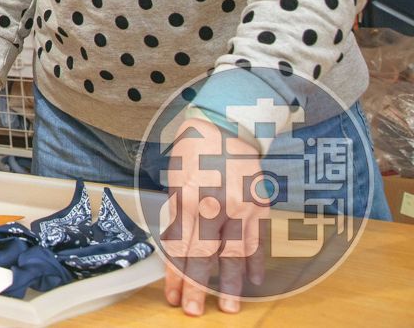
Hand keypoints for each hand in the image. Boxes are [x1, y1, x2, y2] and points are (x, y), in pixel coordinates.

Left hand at [159, 116, 266, 315]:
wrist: (226, 125)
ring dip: (231, 284)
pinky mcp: (260, 206)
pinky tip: (253, 282)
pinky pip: (258, 240)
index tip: (173, 297)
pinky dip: (255, 262)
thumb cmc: (194, 152)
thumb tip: (175, 250)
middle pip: (205, 256)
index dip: (176, 276)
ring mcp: (241, 208)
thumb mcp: (176, 182)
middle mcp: (216, 207)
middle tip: (194, 311)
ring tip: (229, 308)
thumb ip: (180, 216)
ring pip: (235, 254)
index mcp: (189, 200)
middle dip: (198, 287)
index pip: (180, 248)